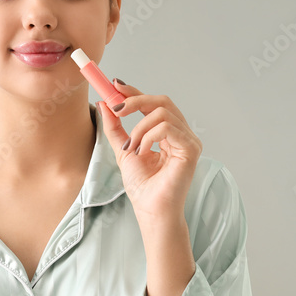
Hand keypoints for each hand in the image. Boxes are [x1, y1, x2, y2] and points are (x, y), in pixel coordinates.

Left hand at [97, 80, 201, 222]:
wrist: (150, 210)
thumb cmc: (142, 186)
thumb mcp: (123, 150)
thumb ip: (115, 127)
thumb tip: (104, 104)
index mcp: (168, 133)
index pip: (153, 103)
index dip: (135, 92)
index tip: (114, 85)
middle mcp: (181, 133)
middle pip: (161, 101)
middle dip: (134, 100)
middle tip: (115, 108)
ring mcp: (189, 140)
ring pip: (162, 112)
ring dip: (139, 128)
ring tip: (132, 148)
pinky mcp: (191, 149)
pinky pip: (167, 127)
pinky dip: (148, 136)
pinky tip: (143, 152)